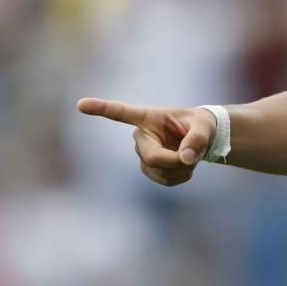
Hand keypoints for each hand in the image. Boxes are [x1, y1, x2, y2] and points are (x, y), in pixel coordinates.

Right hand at [77, 98, 217, 186]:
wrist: (202, 139)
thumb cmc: (202, 125)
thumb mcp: (205, 126)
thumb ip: (198, 139)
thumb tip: (185, 158)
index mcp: (149, 117)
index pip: (121, 113)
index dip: (101, 109)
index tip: (80, 104)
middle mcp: (140, 136)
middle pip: (153, 158)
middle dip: (177, 161)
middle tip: (194, 155)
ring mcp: (143, 154)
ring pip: (160, 172)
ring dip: (182, 169)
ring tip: (191, 156)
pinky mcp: (149, 169)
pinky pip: (166, 181)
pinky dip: (182, 176)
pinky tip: (186, 165)